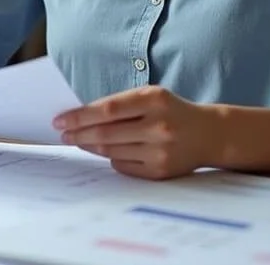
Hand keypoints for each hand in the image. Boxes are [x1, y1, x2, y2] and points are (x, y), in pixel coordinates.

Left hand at [53, 86, 220, 179]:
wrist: (209, 134)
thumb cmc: (171, 111)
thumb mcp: (150, 97)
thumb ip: (120, 105)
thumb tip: (80, 118)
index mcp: (154, 100)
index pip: (107, 109)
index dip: (79, 116)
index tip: (60, 120)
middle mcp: (159, 125)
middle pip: (105, 133)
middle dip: (78, 134)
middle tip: (63, 134)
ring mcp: (160, 151)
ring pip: (111, 151)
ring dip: (90, 146)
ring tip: (80, 141)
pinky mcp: (160, 172)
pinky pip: (123, 166)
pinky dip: (111, 158)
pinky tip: (110, 151)